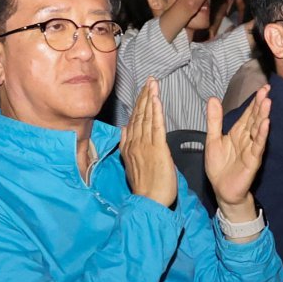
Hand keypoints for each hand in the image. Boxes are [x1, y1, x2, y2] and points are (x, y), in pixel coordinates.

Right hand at [121, 79, 177, 207]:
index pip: (134, 120)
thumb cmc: (146, 186)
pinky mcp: (157, 149)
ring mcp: (144, 145)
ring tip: (152, 84)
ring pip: (146, 118)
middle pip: (139, 115)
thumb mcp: (131, 163)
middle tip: (149, 80)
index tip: (143, 91)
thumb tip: (125, 129)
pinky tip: (156, 100)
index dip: (139, 104)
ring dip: (150, 99)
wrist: (149, 201)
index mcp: (129, 146)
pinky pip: (156, 127)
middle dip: (144, 96)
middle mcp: (134, 143)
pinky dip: (156, 112)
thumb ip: (128, 145)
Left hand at [205, 86, 269, 212]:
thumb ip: (214, 120)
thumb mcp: (212, 139)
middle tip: (267, 90)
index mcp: (238, 133)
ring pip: (258, 129)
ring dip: (263, 116)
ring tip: (268, 102)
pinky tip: (266, 124)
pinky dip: (262, 134)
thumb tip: (213, 98)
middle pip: (255, 119)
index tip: (263, 88)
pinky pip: (258, 145)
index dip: (254, 102)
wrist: (222, 190)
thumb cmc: (219, 166)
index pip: (248, 114)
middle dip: (261, 105)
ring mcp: (251, 149)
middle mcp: (247, 139)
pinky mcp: (253, 160)